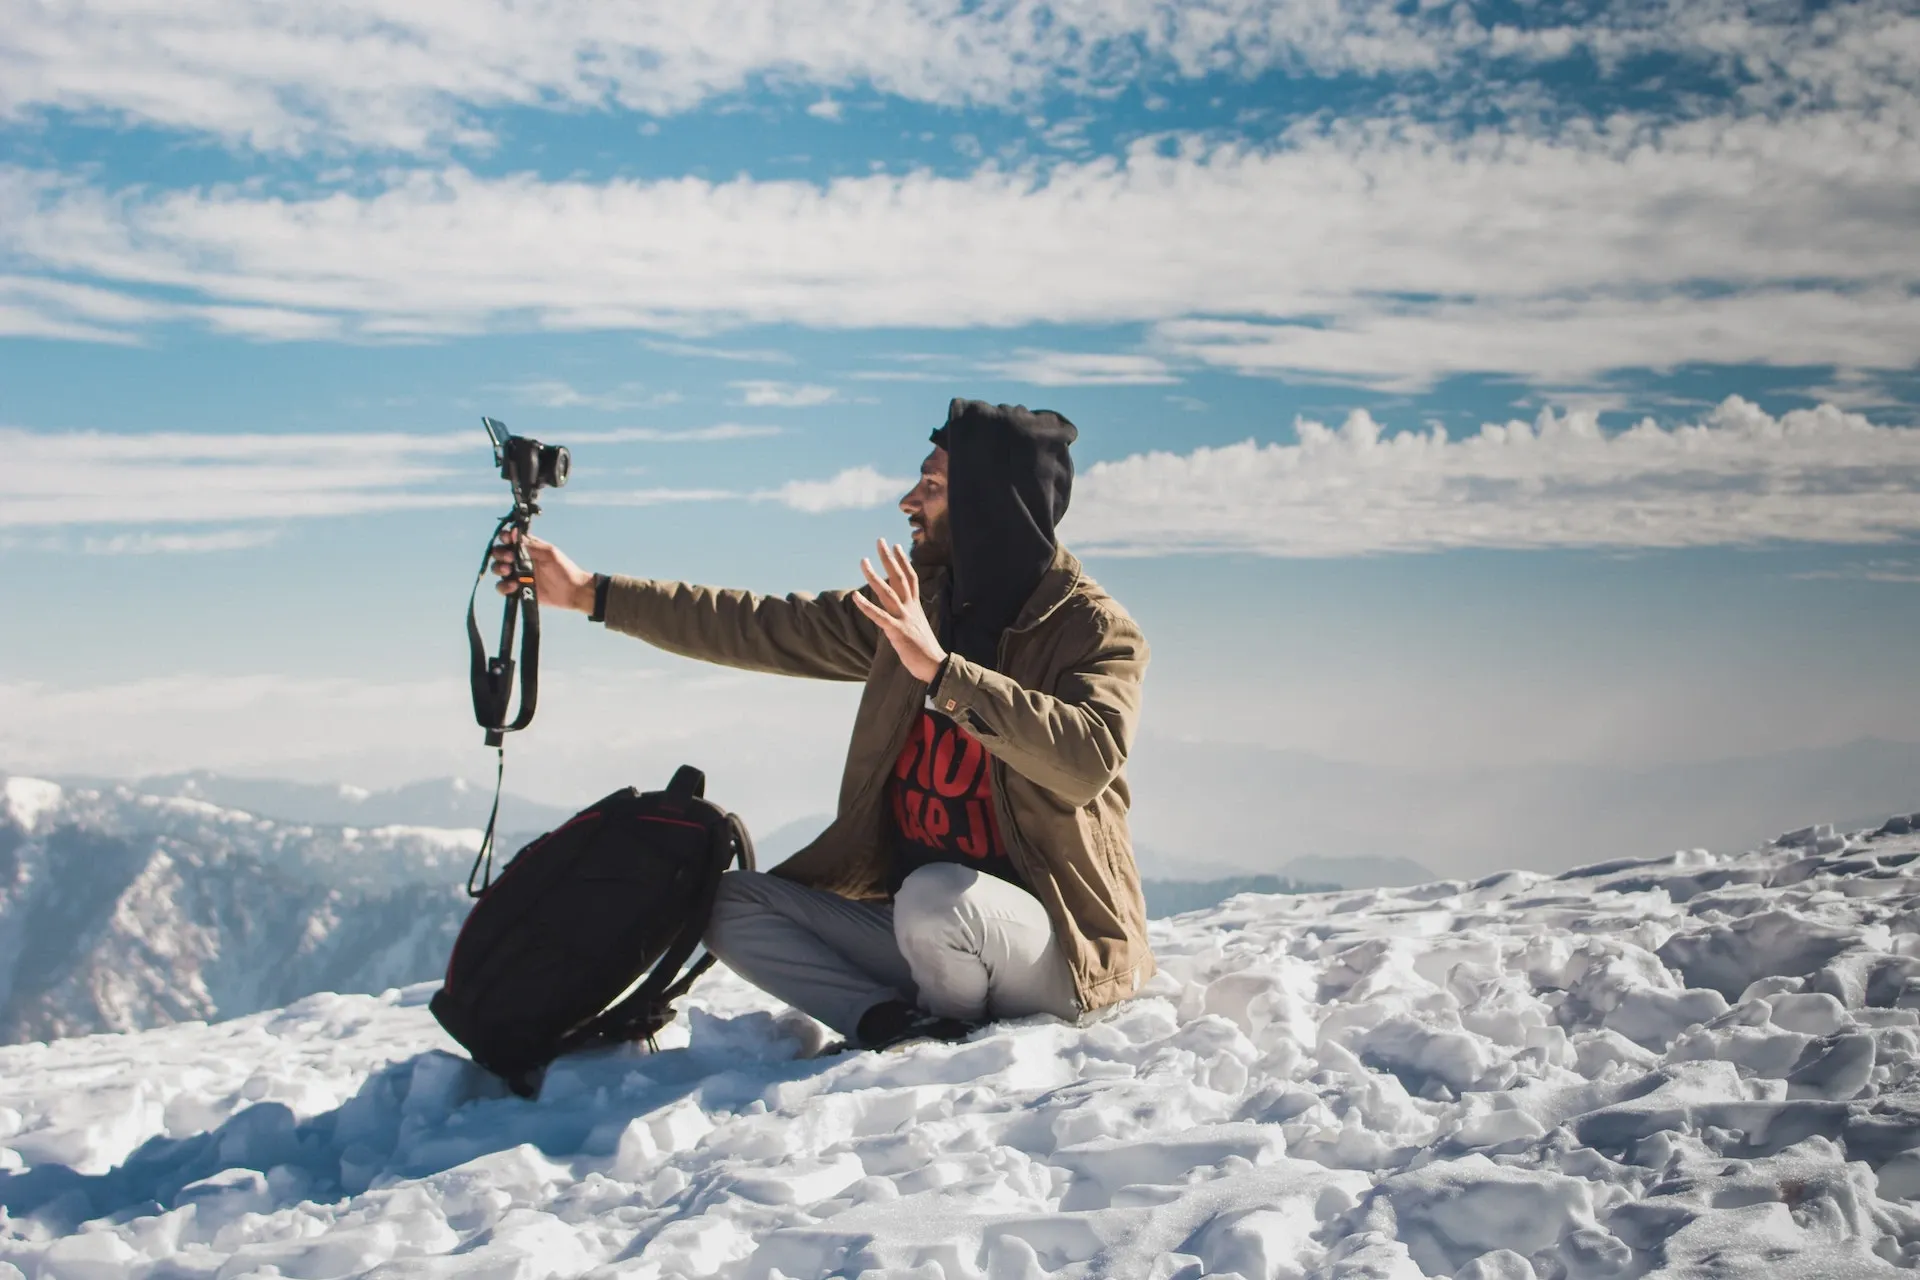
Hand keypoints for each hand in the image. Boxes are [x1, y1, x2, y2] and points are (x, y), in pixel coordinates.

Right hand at [491, 529, 596, 612]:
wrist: (571, 591)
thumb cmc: (563, 569)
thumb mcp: (549, 553)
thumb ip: (531, 544)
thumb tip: (513, 532)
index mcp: (527, 547)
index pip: (508, 539)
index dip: (504, 537)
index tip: (507, 540)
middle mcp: (519, 560)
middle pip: (498, 553)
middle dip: (500, 554)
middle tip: (510, 558)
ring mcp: (516, 575)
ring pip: (497, 569)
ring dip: (499, 568)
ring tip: (508, 571)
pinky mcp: (516, 590)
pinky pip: (502, 587)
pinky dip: (504, 586)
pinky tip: (514, 586)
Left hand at [853, 538, 947, 683]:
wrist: (936, 666)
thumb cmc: (925, 649)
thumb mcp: (917, 626)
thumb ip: (908, 616)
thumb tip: (900, 612)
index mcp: (915, 606)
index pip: (910, 578)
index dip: (902, 561)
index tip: (895, 546)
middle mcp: (910, 608)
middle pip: (899, 577)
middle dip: (889, 559)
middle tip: (880, 541)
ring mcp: (903, 618)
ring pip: (887, 592)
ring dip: (873, 576)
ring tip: (863, 561)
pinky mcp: (897, 631)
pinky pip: (879, 616)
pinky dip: (866, 606)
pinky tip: (855, 596)